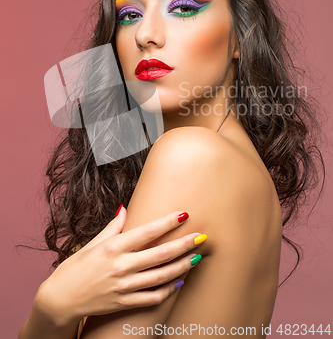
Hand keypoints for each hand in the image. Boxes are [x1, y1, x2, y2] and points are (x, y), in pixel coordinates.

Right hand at [36, 207, 206, 326]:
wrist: (59, 301)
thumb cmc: (75, 268)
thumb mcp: (92, 243)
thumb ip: (113, 227)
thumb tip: (124, 208)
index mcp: (113, 247)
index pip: (147, 231)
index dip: (168, 222)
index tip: (185, 214)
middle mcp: (121, 266)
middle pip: (160, 254)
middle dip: (184, 244)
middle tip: (202, 237)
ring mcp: (124, 287)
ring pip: (162, 276)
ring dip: (182, 266)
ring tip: (197, 257)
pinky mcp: (125, 303)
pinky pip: (153, 297)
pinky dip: (168, 289)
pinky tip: (179, 281)